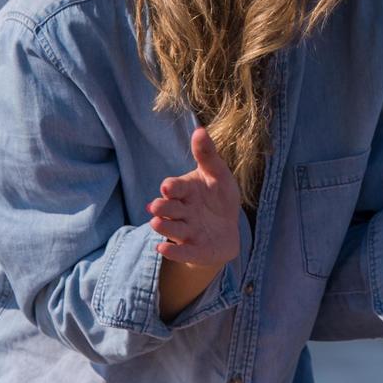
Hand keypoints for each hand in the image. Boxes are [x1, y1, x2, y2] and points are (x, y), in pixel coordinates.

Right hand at [148, 128, 242, 313]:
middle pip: (168, 209)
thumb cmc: (218, 197)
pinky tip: (162, 249)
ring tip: (156, 224)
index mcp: (185, 191)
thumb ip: (207, 155)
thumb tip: (200, 130)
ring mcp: (186, 232)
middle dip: (162, 207)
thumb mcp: (217, 174)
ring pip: (172, 229)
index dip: (171, 187)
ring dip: (164, 227)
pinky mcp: (193, 250)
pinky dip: (173, 252)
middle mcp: (181, 211)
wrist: (227, 229)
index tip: (169, 186)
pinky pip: (182, 252)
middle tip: (156, 206)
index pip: (174, 188)